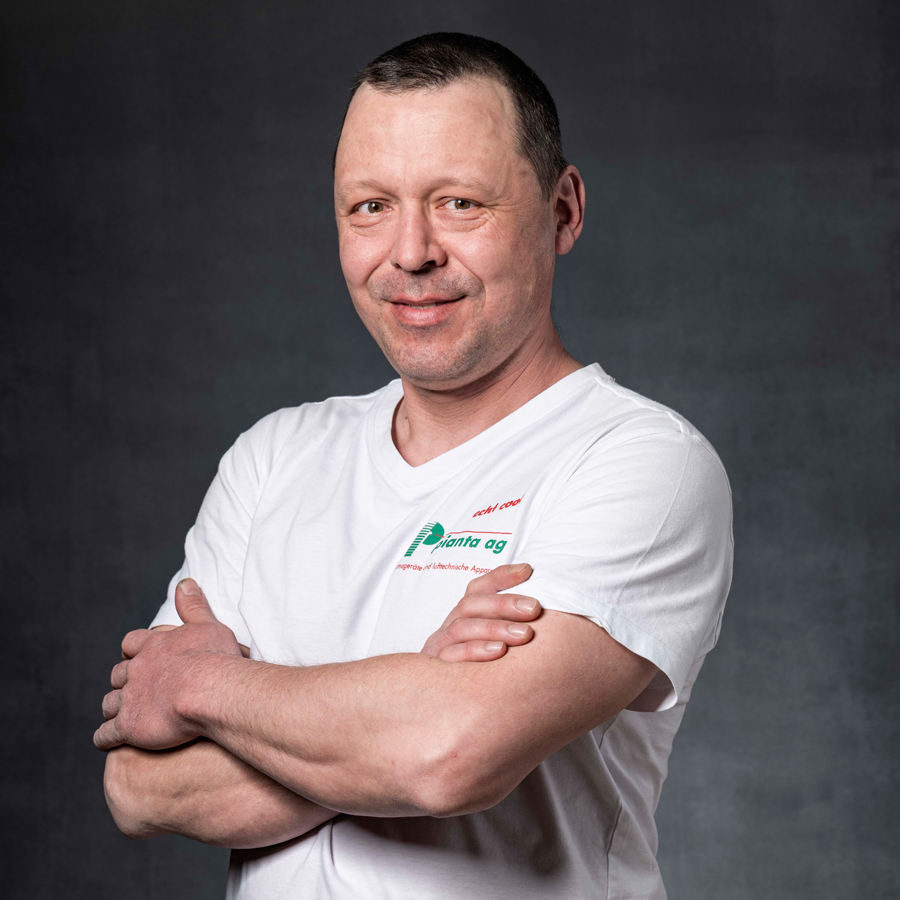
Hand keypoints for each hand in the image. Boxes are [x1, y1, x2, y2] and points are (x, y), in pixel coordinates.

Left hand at [94, 579, 241, 751]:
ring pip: (109, 704)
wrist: (209, 689)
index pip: (131, 644)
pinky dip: (104, 737)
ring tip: (120, 716)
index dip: (134, 652)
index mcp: (154, 646)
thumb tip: (185, 583)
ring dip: (113, 709)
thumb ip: (194, 605)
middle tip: (134, 689)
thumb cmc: (215, 659)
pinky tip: (107, 741)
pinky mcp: (128, 725)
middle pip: (118, 674)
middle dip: (123, 682)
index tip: (139, 657)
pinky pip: (106, 734)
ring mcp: (130, 698)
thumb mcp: (208, 624)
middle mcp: (137, 669)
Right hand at [421, 563, 540, 661]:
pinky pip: (452, 656)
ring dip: (495, 628)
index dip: (501, 576)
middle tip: (534, 608)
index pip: (478, 588)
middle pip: (471, 604)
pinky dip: (476, 651)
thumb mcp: (489, 639)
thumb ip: (508, 621)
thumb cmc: (474, 666)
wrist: (432, 700)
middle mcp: (450, 626)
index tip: (527, 571)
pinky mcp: (436, 669)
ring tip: (524, 634)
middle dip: (504, 603)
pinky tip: (500, 652)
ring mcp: (440, 646)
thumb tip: (537, 598)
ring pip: (463, 628)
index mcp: (463, 615)